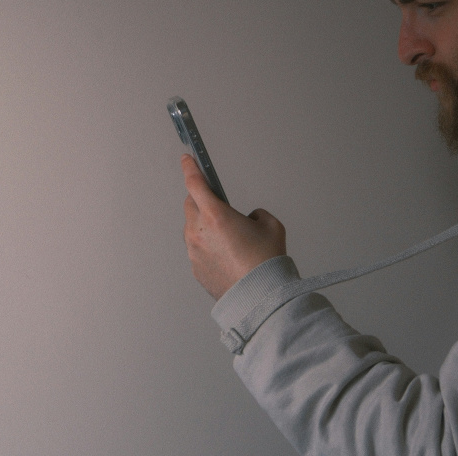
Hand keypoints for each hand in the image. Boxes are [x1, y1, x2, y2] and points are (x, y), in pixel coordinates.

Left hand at [181, 154, 285, 299]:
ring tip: (227, 237)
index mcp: (215, 215)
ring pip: (192, 228)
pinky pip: (196, 248)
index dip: (190, 168)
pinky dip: (207, 245)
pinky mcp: (194, 267)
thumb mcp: (270, 225)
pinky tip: (225, 254)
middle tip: (218, 205)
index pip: (195, 183)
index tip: (186, 159)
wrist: (259, 297)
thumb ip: (255, 214)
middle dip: (201, 200)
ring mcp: (193, 251)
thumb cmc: (266, 261)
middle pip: (191, 205)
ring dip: (204, 225)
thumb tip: (246, 219)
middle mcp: (198, 231)